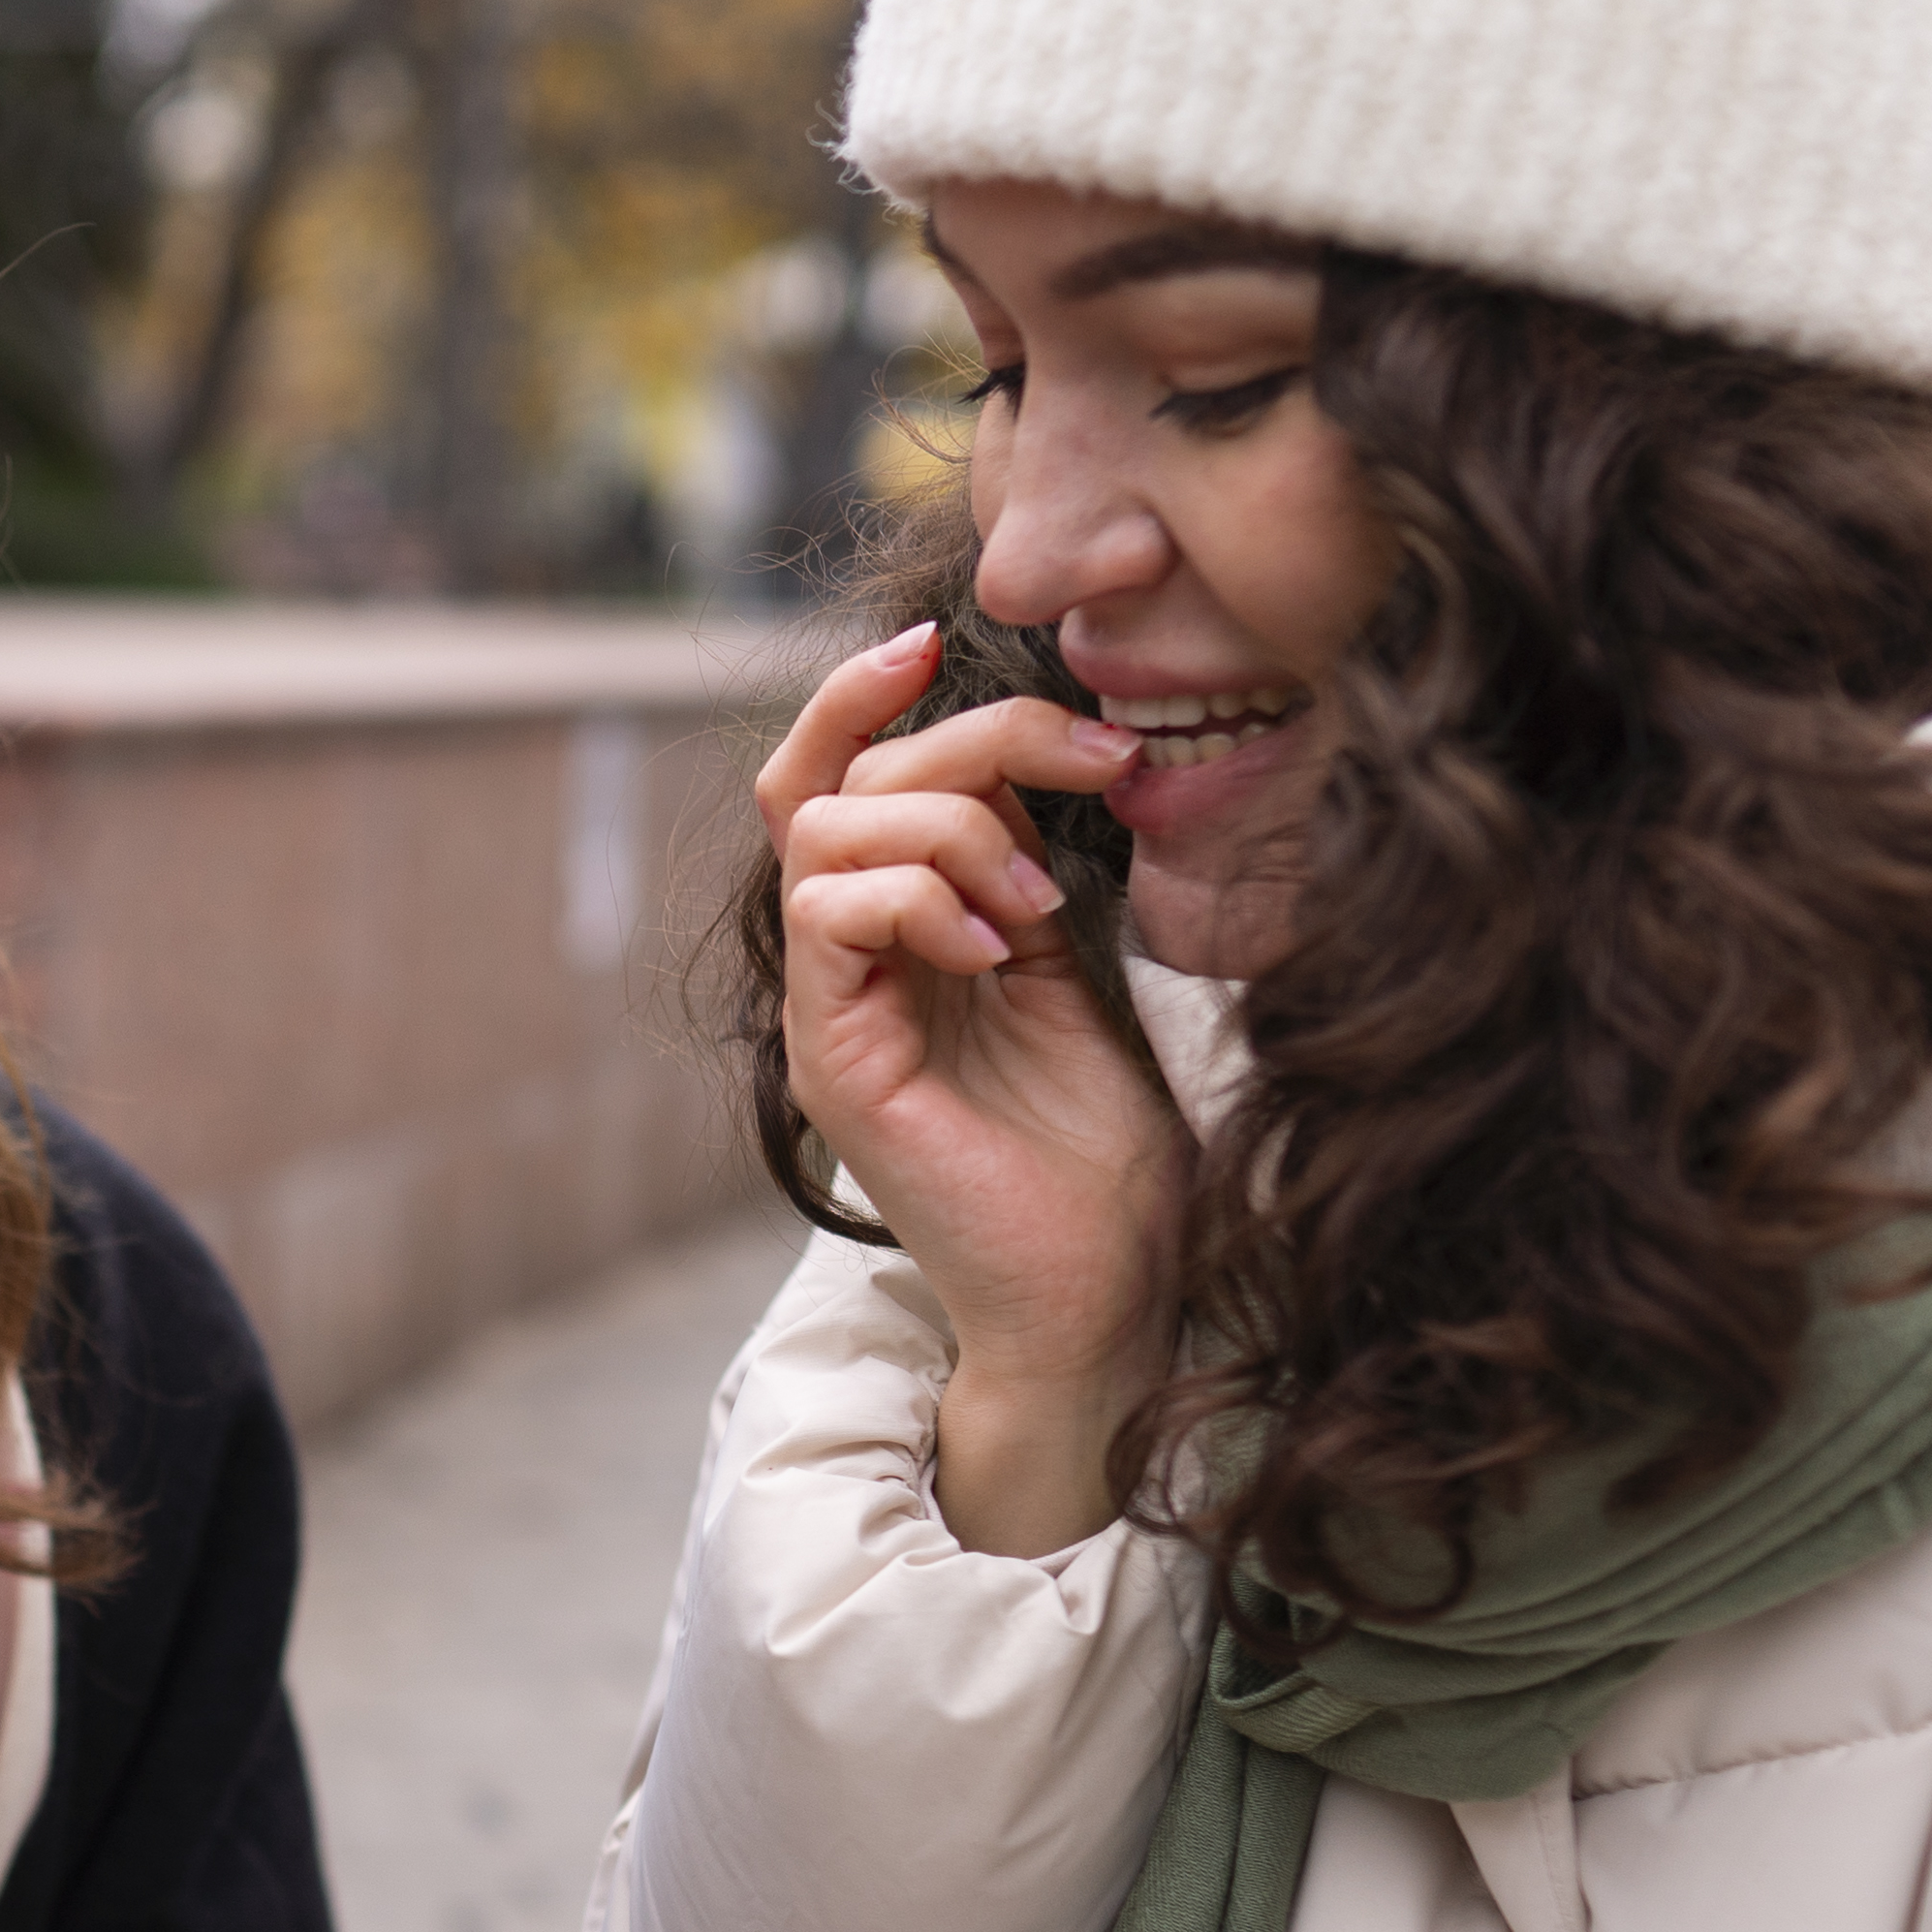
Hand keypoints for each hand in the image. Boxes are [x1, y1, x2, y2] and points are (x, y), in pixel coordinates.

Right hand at [759, 623, 1194, 1555]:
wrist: (1105, 1289)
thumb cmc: (1103, 1154)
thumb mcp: (1077, 969)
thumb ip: (1029, 864)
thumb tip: (1041, 753)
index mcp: (896, 934)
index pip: (834, 777)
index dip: (862, 694)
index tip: (940, 642)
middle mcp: (843, 968)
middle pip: (837, 781)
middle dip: (970, 743)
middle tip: (1095, 771)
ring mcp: (830, 1015)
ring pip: (826, 834)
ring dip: (949, 831)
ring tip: (1035, 904)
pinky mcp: (834, 1063)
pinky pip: (831, 918)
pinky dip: (919, 900)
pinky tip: (998, 949)